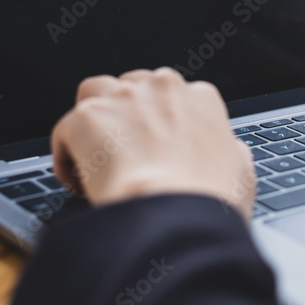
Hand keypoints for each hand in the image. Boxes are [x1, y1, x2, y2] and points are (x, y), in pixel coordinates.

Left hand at [51, 67, 255, 218]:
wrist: (173, 216)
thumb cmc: (209, 200)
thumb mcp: (241, 172)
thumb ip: (230, 152)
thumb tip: (227, 154)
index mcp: (201, 98)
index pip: (174, 96)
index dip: (162, 124)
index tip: (157, 149)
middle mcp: (161, 87)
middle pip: (133, 88)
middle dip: (127, 116)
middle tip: (127, 156)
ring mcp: (122, 98)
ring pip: (95, 92)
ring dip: (94, 119)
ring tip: (96, 155)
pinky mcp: (87, 117)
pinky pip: (64, 130)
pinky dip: (65, 154)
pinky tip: (76, 181)